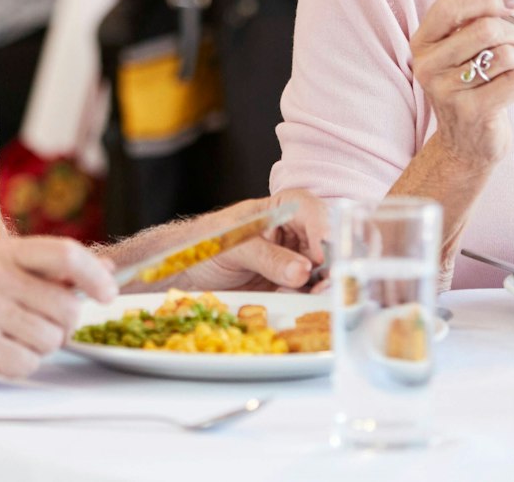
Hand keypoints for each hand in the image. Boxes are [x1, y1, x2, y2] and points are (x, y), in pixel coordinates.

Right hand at [0, 236, 114, 399]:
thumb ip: (47, 271)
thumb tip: (105, 267)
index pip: (65, 253)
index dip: (95, 276)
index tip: (108, 294)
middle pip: (66, 306)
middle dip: (61, 328)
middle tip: (30, 330)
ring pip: (52, 339)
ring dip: (37, 350)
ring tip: (4, 342)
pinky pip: (28, 364)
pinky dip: (17, 368)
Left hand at [174, 189, 331, 292]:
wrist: (185, 273)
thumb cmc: (204, 243)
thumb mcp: (234, 246)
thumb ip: (268, 257)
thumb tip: (302, 271)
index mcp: (278, 211)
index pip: (308, 209)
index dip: (320, 228)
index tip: (320, 254)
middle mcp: (290, 234)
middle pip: (322, 242)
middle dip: (329, 262)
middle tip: (326, 282)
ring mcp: (290, 261)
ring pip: (319, 270)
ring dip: (322, 284)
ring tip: (317, 296)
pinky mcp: (286, 286)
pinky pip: (306, 292)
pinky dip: (309, 299)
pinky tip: (305, 303)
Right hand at [411, 0, 513, 170]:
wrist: (465, 146)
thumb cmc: (471, 89)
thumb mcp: (468, 46)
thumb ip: (474, 7)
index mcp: (423, 42)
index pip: (450, 6)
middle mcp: (428, 65)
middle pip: (485, 29)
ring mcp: (447, 90)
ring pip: (505, 55)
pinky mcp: (471, 111)